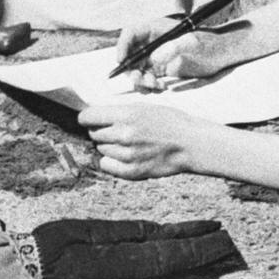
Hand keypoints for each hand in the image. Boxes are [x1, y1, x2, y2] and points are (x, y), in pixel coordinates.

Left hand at [76, 104, 203, 179]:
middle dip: (101, 130)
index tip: (90, 119)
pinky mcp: (132, 171)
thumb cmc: (169, 122)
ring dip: (109, 145)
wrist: (190, 143)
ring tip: (128, 143)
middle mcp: (124, 134)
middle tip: (117, 130)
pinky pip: (106, 164)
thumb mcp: (144, 107)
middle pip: (93, 133)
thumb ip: (119, 112)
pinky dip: (111, 160)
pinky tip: (125, 155)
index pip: (88, 116)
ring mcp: (127, 155)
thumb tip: (94, 115)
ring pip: (101, 148)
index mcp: (127, 115)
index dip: (87, 117)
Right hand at [113, 17, 235, 89]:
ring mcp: (155, 57)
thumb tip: (153, 58)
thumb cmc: (209, 45)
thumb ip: (173, 48)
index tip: (123, 61)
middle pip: (130, 55)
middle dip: (132, 70)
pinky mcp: (161, 70)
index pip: (131, 34)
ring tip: (156, 85)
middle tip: (143, 80)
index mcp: (156, 29)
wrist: (222, 55)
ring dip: (141, 80)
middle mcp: (152, 43)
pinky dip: (149, 86)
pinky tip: (161, 87)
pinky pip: (146, 79)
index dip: (122, 46)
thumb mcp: (193, 43)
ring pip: (136, 70)